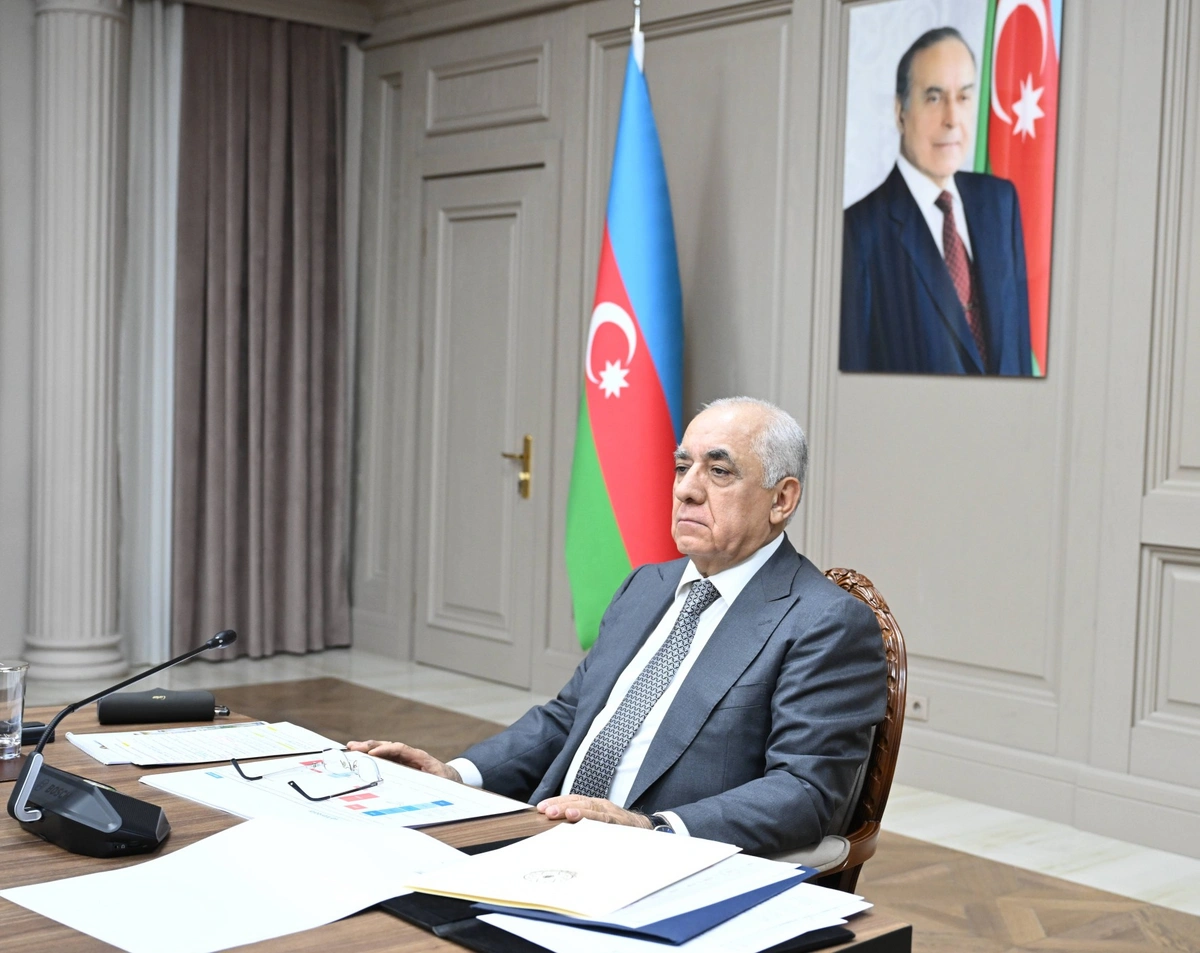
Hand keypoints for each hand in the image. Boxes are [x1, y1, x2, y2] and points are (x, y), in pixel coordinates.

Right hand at [345, 739, 461, 782]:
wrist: (451, 778)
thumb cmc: (447, 781)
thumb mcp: (442, 783)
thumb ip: (433, 783)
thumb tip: (422, 789)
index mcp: (420, 757)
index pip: (401, 749)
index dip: (386, 750)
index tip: (372, 753)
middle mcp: (410, 755)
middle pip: (389, 746)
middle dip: (371, 745)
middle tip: (354, 746)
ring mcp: (405, 759)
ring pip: (385, 751)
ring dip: (369, 749)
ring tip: (352, 748)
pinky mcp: (401, 764)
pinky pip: (386, 759)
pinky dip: (372, 757)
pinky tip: (360, 756)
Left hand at [535, 794, 652, 827]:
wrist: (647, 830)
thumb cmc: (619, 828)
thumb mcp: (599, 823)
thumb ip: (582, 823)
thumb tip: (558, 826)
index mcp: (595, 805)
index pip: (573, 799)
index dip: (557, 802)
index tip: (540, 807)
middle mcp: (603, 806)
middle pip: (580, 801)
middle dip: (561, 805)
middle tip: (545, 810)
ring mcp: (612, 814)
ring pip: (593, 809)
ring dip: (577, 811)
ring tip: (562, 813)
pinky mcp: (621, 824)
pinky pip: (607, 822)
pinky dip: (596, 821)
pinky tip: (586, 824)